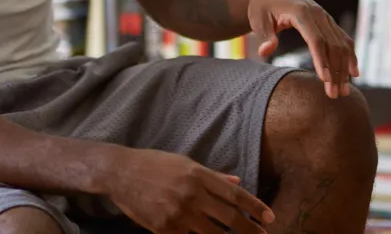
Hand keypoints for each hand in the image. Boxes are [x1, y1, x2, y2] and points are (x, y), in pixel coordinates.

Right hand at [105, 148, 273, 233]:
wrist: (120, 173)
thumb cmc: (154, 164)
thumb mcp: (184, 163)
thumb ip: (212, 176)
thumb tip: (236, 184)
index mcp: (197, 174)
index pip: (234, 195)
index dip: (255, 207)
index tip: (270, 218)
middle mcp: (191, 193)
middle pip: (229, 218)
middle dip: (250, 230)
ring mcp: (177, 213)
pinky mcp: (164, 228)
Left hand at [247, 0, 358, 97]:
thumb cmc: (262, 6)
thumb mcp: (258, 19)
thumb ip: (265, 36)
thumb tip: (265, 52)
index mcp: (301, 12)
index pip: (316, 39)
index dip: (321, 60)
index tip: (325, 80)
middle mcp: (318, 13)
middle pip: (332, 45)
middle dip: (335, 71)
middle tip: (333, 95)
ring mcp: (326, 17)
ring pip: (341, 44)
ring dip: (344, 68)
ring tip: (343, 91)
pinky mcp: (328, 22)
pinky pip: (343, 40)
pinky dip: (350, 56)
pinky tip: (353, 74)